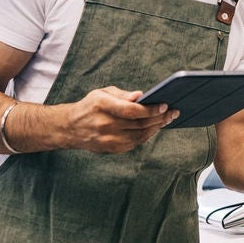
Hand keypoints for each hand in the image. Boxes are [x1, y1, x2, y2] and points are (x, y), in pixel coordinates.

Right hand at [64, 86, 179, 152]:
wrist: (69, 128)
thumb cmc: (89, 106)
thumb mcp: (101, 93)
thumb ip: (122, 95)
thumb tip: (141, 96)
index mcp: (101, 106)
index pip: (131, 110)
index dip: (150, 109)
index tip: (165, 104)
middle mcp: (104, 124)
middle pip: (139, 124)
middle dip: (159, 118)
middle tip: (173, 112)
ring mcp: (107, 139)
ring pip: (139, 135)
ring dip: (156, 127)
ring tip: (167, 119)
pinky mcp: (110, 149)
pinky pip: (134, 143)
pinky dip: (147, 135)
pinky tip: (155, 127)